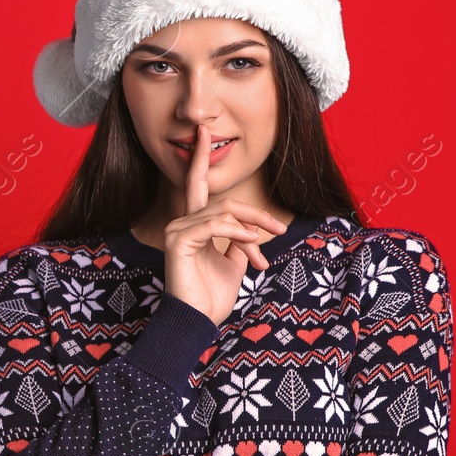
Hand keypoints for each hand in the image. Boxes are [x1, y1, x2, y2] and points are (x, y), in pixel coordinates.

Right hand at [163, 121, 289, 324]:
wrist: (199, 322)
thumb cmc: (212, 297)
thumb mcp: (234, 264)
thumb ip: (240, 242)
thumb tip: (252, 233)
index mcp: (193, 224)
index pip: (197, 184)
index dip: (201, 158)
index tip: (205, 133)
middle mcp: (182, 222)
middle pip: (225, 202)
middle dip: (256, 213)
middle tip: (279, 228)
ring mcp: (177, 230)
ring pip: (224, 213)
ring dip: (252, 229)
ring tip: (264, 251)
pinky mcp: (177, 241)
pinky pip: (214, 225)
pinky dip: (236, 232)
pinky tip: (251, 242)